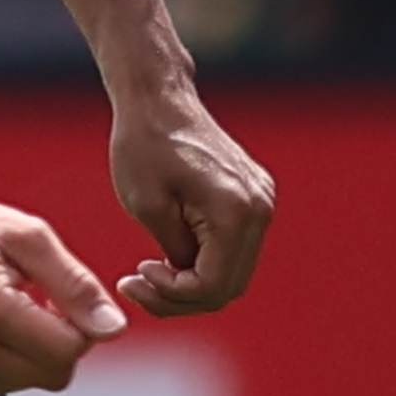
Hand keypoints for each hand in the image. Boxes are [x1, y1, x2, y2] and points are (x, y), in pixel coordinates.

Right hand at [0, 184, 129, 395]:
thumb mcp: (30, 238)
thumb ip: (77, 285)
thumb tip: (114, 330)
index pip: (69, 350)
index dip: (81, 323)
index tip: (59, 292)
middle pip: (56, 373)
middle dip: (63, 341)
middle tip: (40, 298)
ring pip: (36, 381)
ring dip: (38, 350)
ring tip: (11, 307)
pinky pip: (10, 384)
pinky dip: (14, 359)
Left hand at [106, 78, 276, 314]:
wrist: (160, 97)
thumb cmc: (144, 145)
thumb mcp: (148, 207)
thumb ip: (175, 254)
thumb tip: (189, 282)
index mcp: (236, 211)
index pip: (213, 286)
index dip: (172, 295)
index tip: (135, 276)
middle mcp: (259, 209)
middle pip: (230, 286)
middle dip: (181, 297)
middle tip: (138, 286)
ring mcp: (261, 202)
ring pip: (234, 272)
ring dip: (192, 283)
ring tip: (150, 272)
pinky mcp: (253, 197)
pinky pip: (234, 249)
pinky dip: (204, 262)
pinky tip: (168, 255)